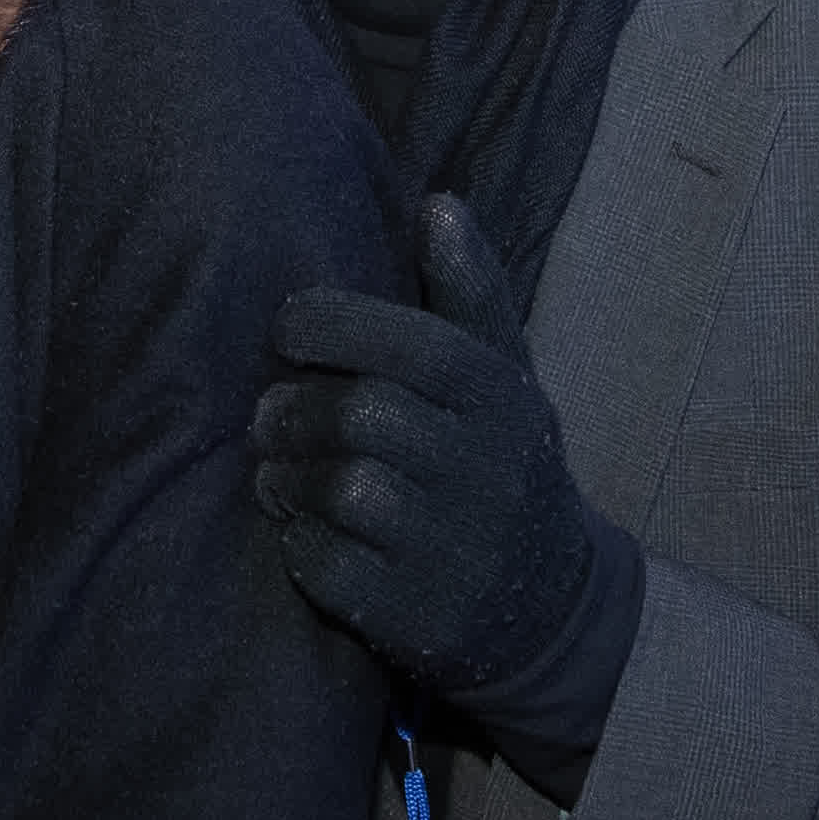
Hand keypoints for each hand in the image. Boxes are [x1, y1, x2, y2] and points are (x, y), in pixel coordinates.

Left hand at [252, 195, 617, 726]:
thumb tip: (438, 201)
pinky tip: (301, 530)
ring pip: (343, 489)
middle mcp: (485, 471)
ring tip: (274, 470)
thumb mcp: (504, 376)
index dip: (335, 324)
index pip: (412, 345)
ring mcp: (455, 550)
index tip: (286, 326)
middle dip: (294, 408)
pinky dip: (300, 544)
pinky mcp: (419, 618)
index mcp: (500, 398)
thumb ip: (468, 291)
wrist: (553, 608)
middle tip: (265, 413)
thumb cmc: (502, 463)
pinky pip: (330, 568)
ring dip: (287, 477)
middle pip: (362, 416)